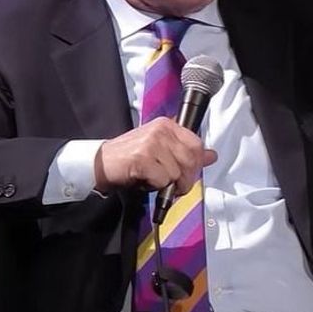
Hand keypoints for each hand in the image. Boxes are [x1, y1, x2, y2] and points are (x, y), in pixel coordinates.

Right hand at [94, 116, 217, 192]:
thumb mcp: (161, 149)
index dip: (196, 164)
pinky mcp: (142, 159)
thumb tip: (212, 156)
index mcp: (168, 125)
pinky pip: (162, 179)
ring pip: (177, 172)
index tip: (189, 175)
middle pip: (190, 159)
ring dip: (168, 184)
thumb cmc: (131, 157)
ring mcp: (151, 143)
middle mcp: (161, 130)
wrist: (101, 163)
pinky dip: (155, 186)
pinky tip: (145, 180)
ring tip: (154, 180)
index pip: (196, 144)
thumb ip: (186, 152)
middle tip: (176, 186)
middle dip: (186, 179)